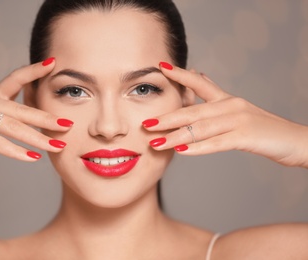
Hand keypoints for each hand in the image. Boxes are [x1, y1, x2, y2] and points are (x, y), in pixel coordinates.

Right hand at [0, 58, 72, 160]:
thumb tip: (23, 117)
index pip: (15, 79)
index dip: (34, 71)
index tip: (53, 63)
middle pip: (22, 109)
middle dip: (47, 118)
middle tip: (68, 125)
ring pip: (15, 128)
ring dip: (39, 138)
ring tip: (58, 145)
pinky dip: (17, 151)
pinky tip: (32, 158)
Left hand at [143, 62, 307, 167]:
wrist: (295, 140)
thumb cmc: (262, 128)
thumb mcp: (238, 109)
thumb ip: (216, 97)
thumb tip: (200, 77)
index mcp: (227, 99)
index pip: (200, 83)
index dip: (180, 75)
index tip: (161, 68)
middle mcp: (230, 105)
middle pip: (193, 111)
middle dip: (167, 117)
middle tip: (146, 124)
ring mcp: (238, 120)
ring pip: (200, 128)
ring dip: (175, 137)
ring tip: (155, 144)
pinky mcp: (245, 136)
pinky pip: (216, 143)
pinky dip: (197, 147)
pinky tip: (181, 151)